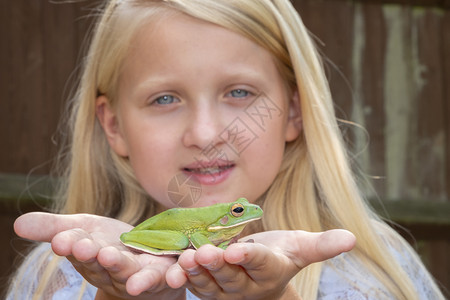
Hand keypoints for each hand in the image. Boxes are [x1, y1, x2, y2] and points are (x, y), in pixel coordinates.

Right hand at [14, 212, 184, 299]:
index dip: (72, 245)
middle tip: (86, 247)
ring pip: (134, 273)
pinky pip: (172, 276)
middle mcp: (115, 270)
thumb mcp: (81, 229)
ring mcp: (142, 274)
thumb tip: (18, 224)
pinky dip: (174, 276)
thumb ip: (53, 228)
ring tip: (115, 259)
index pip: (80, 250)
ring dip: (125, 268)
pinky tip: (177, 274)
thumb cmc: (108, 244)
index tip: (63, 240)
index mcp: (92, 258)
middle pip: (105, 264)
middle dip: (95, 257)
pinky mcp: (167, 274)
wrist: (144, 259)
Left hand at [166, 229, 355, 298]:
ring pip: (209, 282)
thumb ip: (322, 245)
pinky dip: (184, 274)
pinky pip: (195, 282)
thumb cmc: (281, 255)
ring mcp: (225, 290)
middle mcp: (247, 286)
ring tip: (185, 257)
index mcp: (270, 271)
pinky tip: (175, 262)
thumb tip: (352, 238)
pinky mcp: (208, 286)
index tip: (236, 249)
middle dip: (217, 265)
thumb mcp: (301, 248)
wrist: (261, 275)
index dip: (248, 257)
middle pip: (231, 276)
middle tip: (203, 253)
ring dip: (195, 271)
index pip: (260, 264)